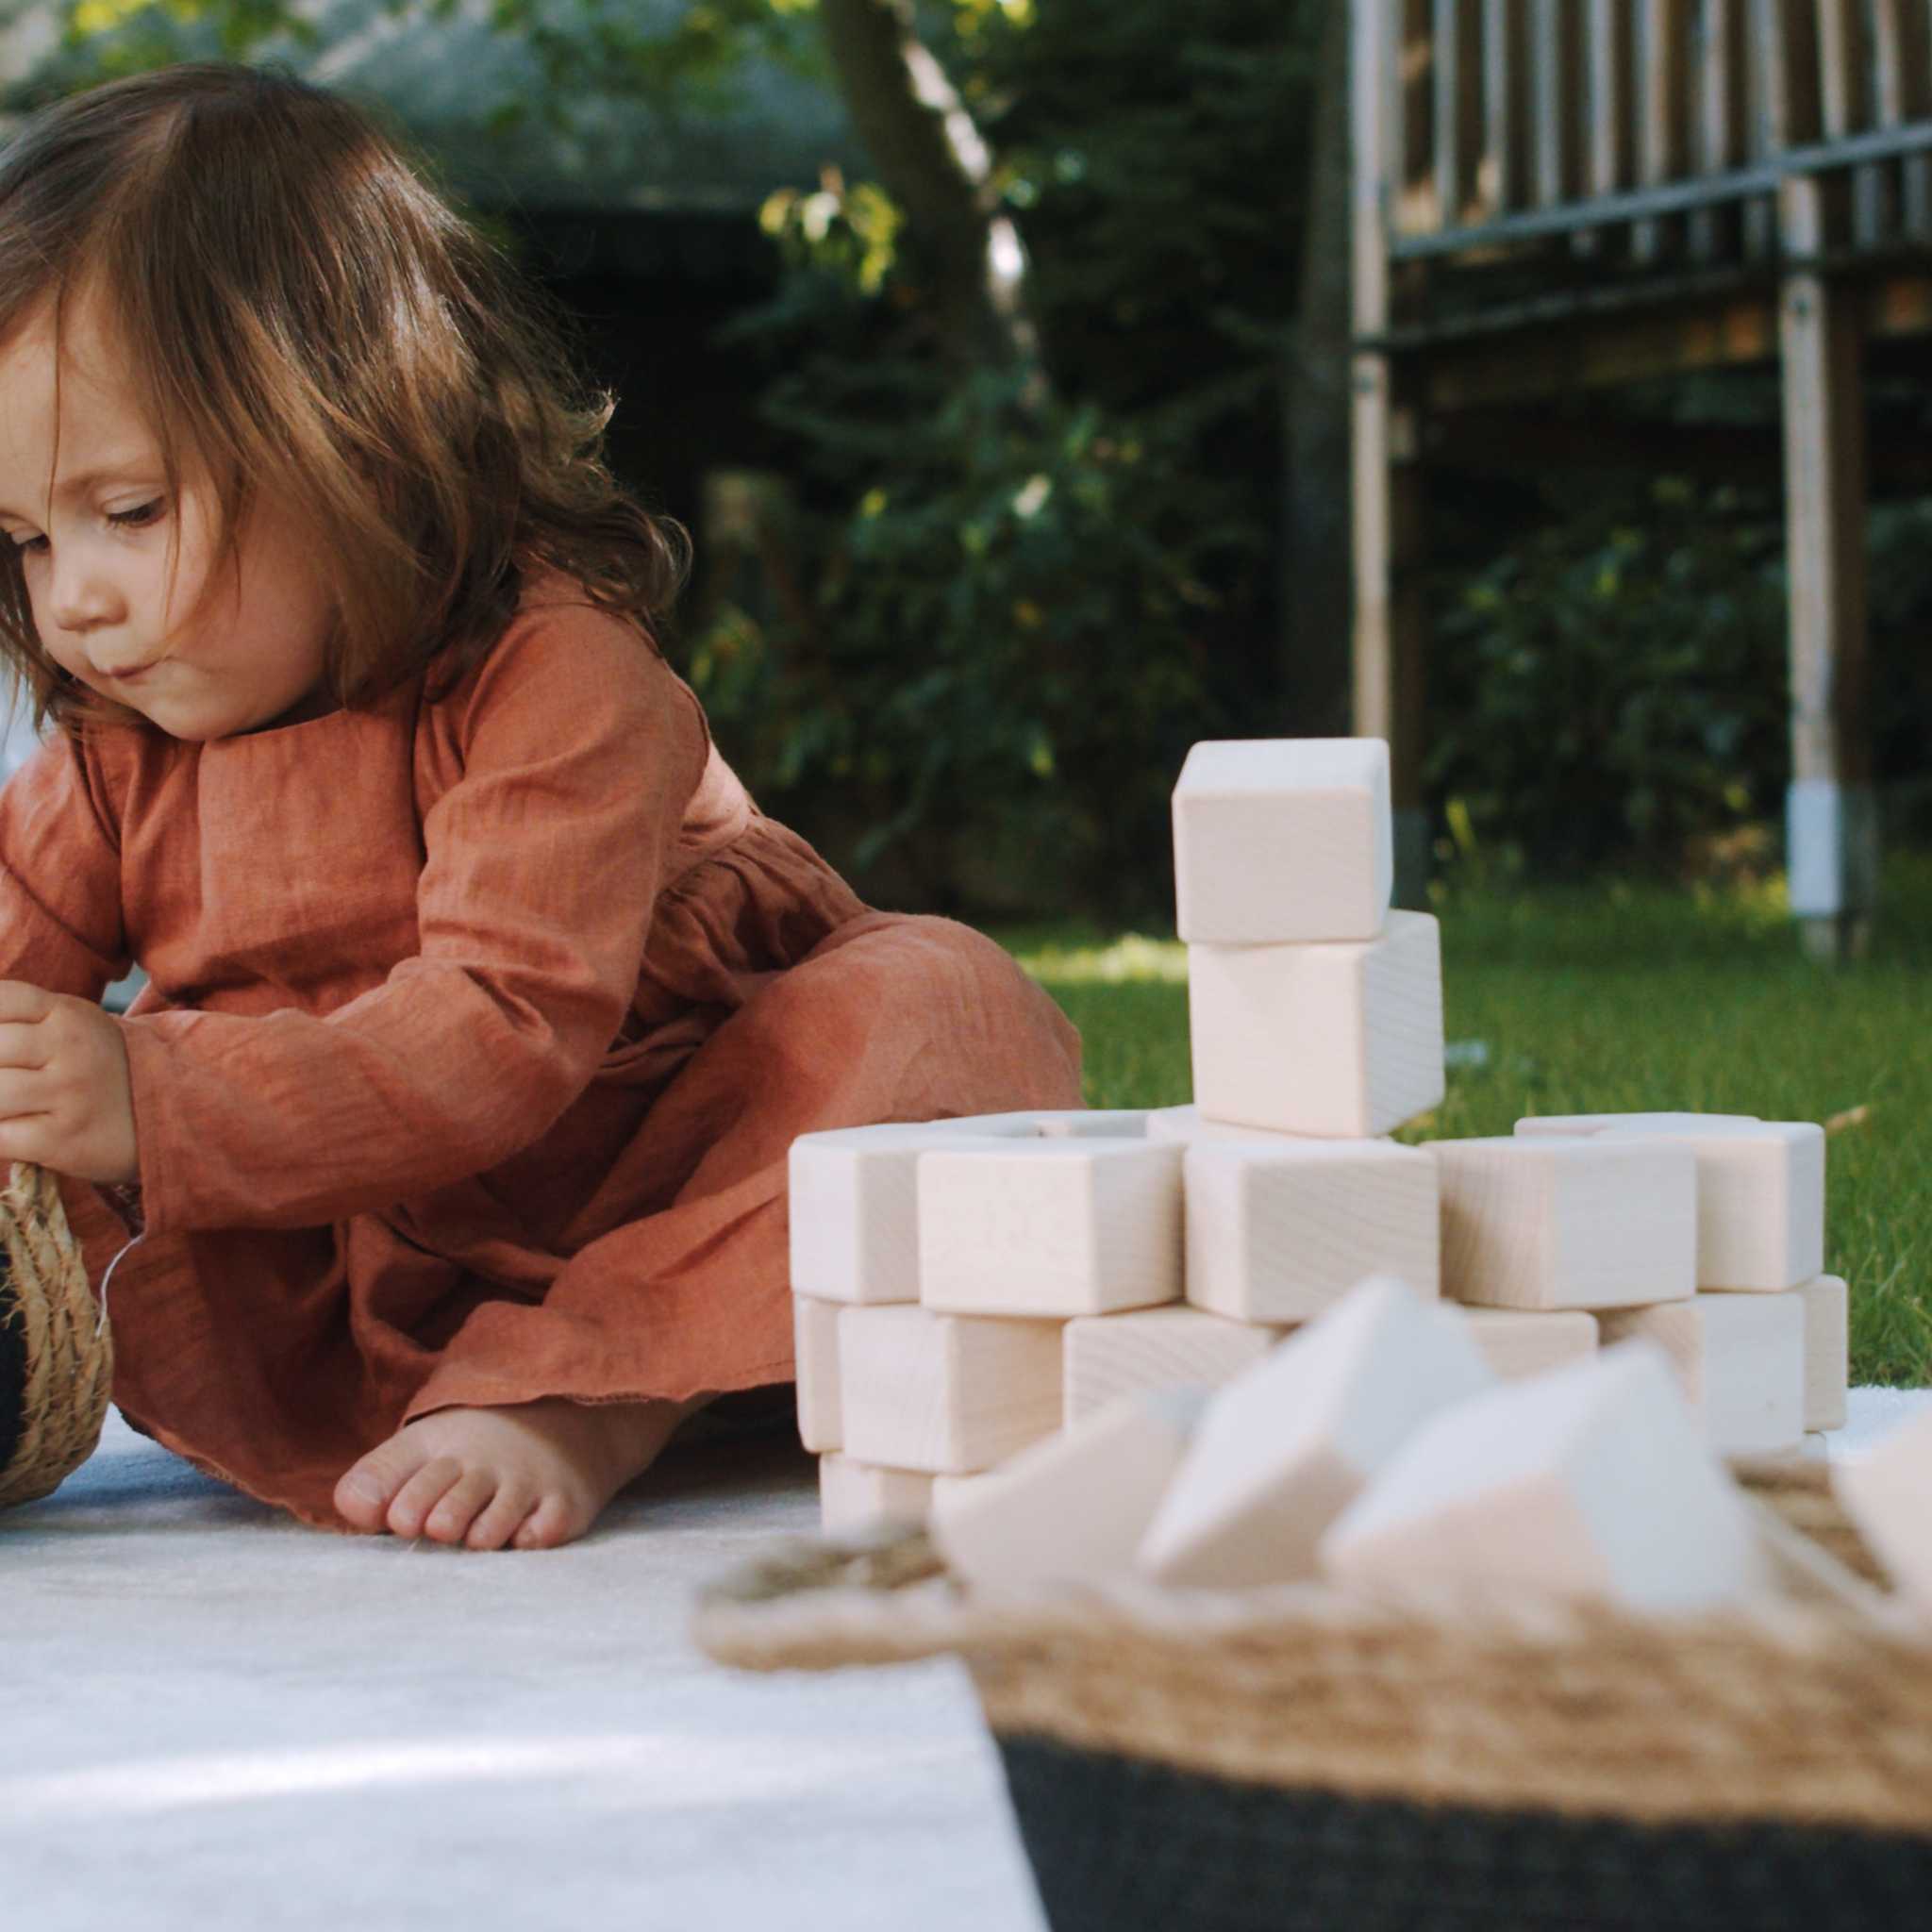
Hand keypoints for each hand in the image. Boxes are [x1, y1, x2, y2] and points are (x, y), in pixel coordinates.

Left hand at [0, 979, 139, 1184]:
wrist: (163, 1114)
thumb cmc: (94, 1067)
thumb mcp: (70, 1025)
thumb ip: (19, 1017)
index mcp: (67, 1014)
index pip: (1, 1001)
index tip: (4, 1050)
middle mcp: (72, 1048)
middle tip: (8, 1077)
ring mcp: (70, 1093)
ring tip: (11, 1108)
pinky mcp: (62, 1139)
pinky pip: (1, 1137)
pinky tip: (13, 1132)